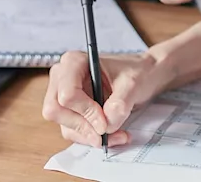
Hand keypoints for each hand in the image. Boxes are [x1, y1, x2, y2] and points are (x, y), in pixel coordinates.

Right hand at [42, 50, 175, 147]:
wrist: (144, 76)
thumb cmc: (137, 72)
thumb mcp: (132, 84)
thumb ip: (119, 104)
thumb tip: (106, 125)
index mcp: (74, 62)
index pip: (67, 94)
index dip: (85, 112)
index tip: (105, 122)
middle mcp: (62, 78)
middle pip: (56, 111)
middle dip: (83, 126)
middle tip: (106, 133)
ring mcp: (63, 95)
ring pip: (65, 125)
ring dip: (90, 136)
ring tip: (118, 135)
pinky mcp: (71, 111)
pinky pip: (74, 131)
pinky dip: (92, 137)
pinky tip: (113, 135)